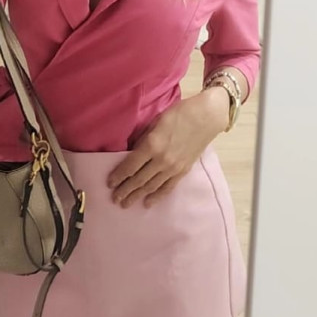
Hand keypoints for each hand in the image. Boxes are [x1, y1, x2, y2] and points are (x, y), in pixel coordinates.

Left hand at [106, 90, 229, 208]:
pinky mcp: (183, 171)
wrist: (206, 117)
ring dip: (137, 196)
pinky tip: (147, 203)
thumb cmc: (179, 114)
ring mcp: (173, 168)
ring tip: (126, 203)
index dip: (118, 176)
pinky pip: (167, 188)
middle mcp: (161, 160)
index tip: (109, 183)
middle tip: (114, 199)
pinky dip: (157, 196)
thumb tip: (131, 153)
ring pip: (151, 186)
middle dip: (125, 190)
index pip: (130, 166)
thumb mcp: (156, 122)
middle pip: (139, 179)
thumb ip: (143, 139)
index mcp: (152, 145)